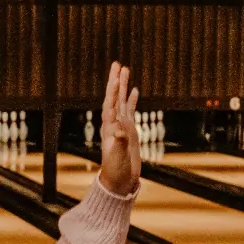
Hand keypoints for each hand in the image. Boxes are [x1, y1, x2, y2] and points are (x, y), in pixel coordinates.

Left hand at [97, 60, 140, 195]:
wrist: (120, 180)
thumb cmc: (116, 170)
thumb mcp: (117, 157)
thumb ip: (118, 144)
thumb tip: (119, 131)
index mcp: (109, 128)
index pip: (110, 105)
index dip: (112, 92)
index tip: (115, 78)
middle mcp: (113, 123)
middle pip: (114, 97)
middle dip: (115, 80)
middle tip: (117, 63)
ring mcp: (121, 125)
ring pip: (122, 100)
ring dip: (123, 85)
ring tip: (125, 69)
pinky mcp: (129, 129)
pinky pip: (130, 110)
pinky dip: (132, 99)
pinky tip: (134, 89)